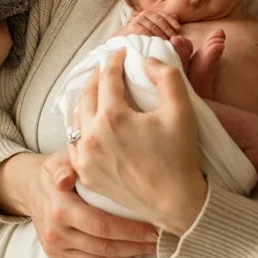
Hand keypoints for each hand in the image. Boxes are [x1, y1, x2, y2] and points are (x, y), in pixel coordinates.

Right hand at [32, 150, 159, 257]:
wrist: (31, 189)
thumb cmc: (55, 172)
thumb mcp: (58, 161)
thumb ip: (64, 167)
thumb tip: (66, 177)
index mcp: (61, 209)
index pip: (102, 225)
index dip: (131, 231)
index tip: (155, 229)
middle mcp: (57, 233)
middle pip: (104, 247)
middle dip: (136, 245)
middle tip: (159, 241)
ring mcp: (56, 250)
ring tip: (148, 249)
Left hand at [71, 49, 206, 234]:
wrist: (176, 204)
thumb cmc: (180, 157)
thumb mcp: (182, 111)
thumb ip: (168, 78)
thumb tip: (148, 61)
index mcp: (113, 118)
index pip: (107, 77)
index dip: (115, 60)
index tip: (122, 53)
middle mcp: (92, 136)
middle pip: (87, 94)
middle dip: (98, 76)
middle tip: (108, 67)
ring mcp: (85, 157)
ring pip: (76, 118)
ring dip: (87, 100)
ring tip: (99, 92)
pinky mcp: (85, 174)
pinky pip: (74, 143)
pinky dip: (81, 128)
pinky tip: (90, 123)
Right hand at [121, 10, 179, 39]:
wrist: (123, 40)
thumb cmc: (140, 35)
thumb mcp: (152, 28)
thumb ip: (163, 22)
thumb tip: (176, 17)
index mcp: (150, 13)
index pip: (163, 15)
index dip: (171, 21)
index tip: (178, 28)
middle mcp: (144, 14)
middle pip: (159, 21)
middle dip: (168, 30)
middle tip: (174, 39)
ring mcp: (137, 20)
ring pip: (153, 27)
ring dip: (162, 35)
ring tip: (168, 42)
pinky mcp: (133, 27)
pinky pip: (145, 32)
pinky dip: (152, 37)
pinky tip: (156, 43)